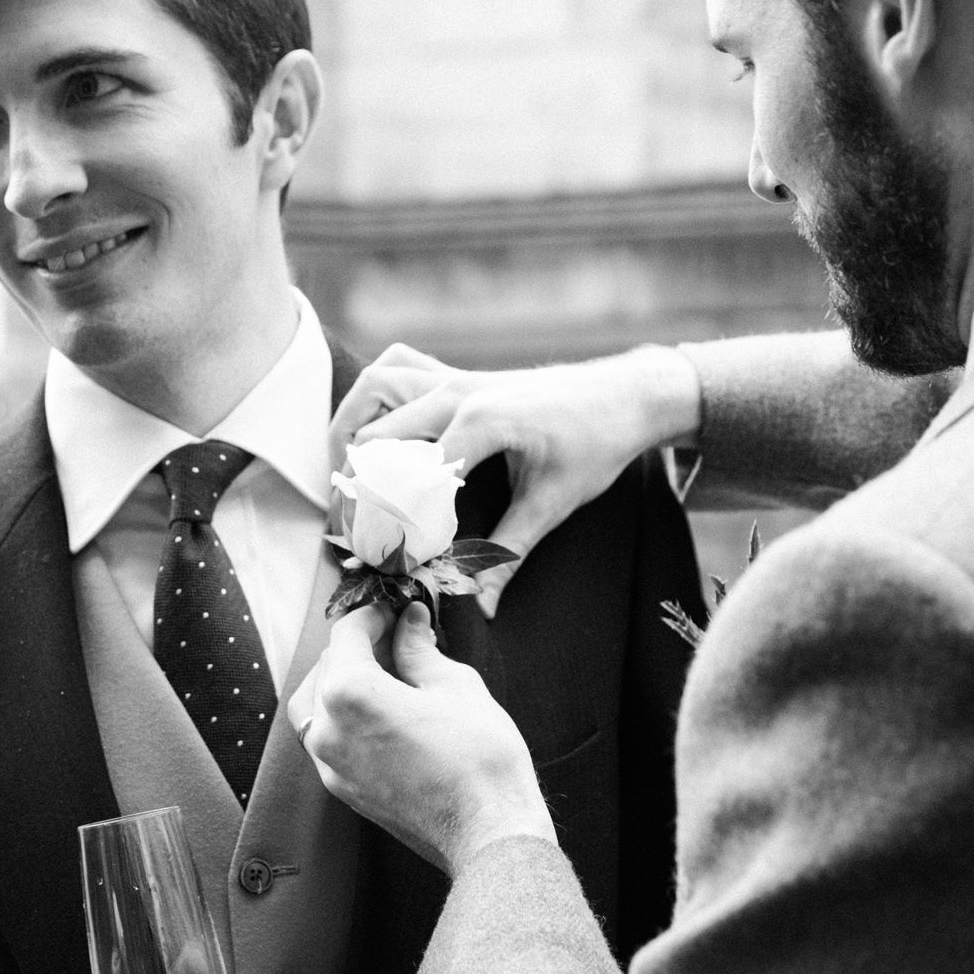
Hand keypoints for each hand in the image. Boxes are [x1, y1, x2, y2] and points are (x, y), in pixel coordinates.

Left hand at [290, 603, 556, 874]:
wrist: (488, 831)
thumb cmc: (478, 755)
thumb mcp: (454, 685)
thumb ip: (419, 649)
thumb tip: (409, 621)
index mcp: (349, 693)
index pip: (347, 634)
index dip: (374, 615)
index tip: (398, 612)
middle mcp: (328, 729)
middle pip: (327, 667)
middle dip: (358, 646)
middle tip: (397, 637)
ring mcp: (330, 764)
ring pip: (316, 705)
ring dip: (341, 681)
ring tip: (384, 675)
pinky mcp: (343, 790)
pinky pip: (326, 739)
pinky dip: (342, 716)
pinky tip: (380, 712)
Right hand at [329, 344, 700, 615]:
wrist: (625, 394)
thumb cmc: (597, 443)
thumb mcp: (554, 502)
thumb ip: (510, 553)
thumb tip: (481, 605)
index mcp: (481, 424)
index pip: (411, 480)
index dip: (393, 525)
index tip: (388, 561)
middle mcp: (457, 392)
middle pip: (376, 437)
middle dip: (358, 485)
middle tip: (353, 529)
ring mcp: (454, 376)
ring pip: (376, 387)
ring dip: (352, 427)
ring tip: (348, 474)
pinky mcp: (458, 373)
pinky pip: (398, 368)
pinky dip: (376, 394)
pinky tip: (374, 427)